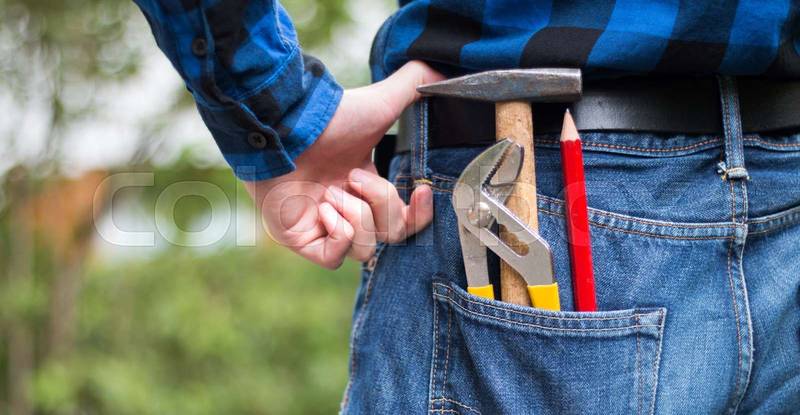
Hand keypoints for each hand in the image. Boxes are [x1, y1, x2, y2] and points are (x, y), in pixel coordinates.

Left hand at [245, 61, 444, 268]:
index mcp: (367, 188)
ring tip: (330, 192)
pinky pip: (333, 259)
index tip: (423, 192)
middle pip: (389, 236)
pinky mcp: (300, 240)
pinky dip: (336, 235)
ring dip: (355, 218)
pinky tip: (322, 209)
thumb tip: (443, 73)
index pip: (406, 222)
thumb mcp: (380, 103)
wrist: (284, 126)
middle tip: (352, 177)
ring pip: (364, 250)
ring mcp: (323, 228)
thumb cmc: (329, 116)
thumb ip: (412, 87)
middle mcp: (348, 211)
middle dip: (380, 205)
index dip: (420, 215)